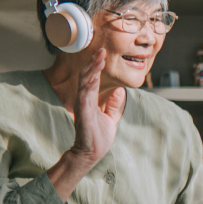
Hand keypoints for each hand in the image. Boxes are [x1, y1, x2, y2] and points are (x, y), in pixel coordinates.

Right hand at [48, 49, 125, 200]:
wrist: (91, 154)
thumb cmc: (98, 138)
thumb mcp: (111, 118)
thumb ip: (114, 105)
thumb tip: (120, 91)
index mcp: (90, 100)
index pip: (92, 78)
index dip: (97, 66)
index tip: (103, 54)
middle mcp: (84, 100)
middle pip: (87, 76)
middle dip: (94, 62)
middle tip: (101, 49)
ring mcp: (83, 105)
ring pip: (85, 82)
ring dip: (92, 69)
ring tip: (99, 57)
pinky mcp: (83, 113)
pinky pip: (84, 95)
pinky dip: (89, 84)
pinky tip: (94, 75)